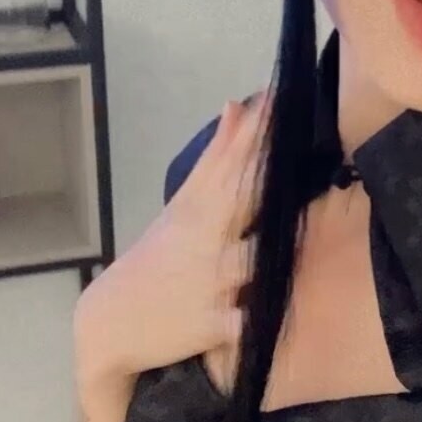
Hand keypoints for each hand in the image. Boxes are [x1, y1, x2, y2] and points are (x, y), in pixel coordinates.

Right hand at [74, 95, 267, 391]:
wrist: (111, 323)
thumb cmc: (159, 259)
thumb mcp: (183, 208)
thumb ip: (216, 160)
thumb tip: (236, 104)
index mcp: (201, 209)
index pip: (234, 162)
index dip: (258, 131)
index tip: (281, 95)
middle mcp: (208, 239)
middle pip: (245, 197)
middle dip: (265, 166)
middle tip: (295, 127)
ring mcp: (212, 282)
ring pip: (254, 261)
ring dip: (274, 247)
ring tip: (310, 227)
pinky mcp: (216, 325)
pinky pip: (246, 319)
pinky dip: (255, 316)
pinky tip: (279, 305)